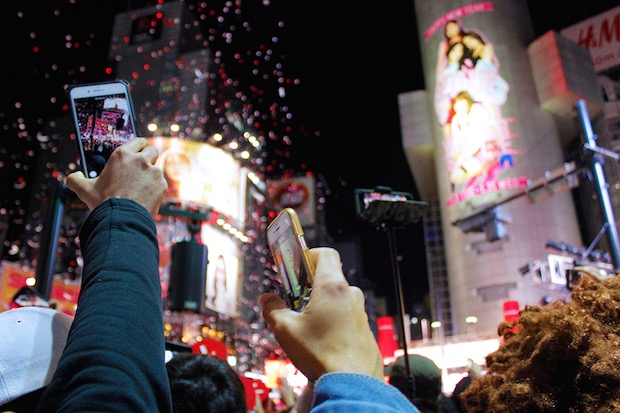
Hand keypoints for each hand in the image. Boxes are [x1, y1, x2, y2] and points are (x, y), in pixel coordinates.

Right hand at [66, 138, 166, 215]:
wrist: (123, 218)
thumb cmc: (104, 202)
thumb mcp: (84, 190)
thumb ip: (75, 179)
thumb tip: (73, 177)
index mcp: (122, 155)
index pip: (138, 141)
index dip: (139, 146)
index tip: (138, 153)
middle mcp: (140, 160)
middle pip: (152, 150)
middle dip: (149, 157)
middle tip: (142, 167)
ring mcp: (154, 172)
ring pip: (157, 167)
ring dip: (151, 174)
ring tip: (141, 186)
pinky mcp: (162, 184)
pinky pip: (161, 182)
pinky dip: (156, 188)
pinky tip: (146, 195)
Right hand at [260, 247, 383, 381]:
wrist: (352, 384)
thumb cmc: (321, 354)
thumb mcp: (286, 330)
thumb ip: (273, 309)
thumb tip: (267, 300)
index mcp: (332, 287)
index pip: (326, 254)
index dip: (308, 255)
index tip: (295, 268)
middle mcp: (350, 296)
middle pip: (330, 277)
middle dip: (311, 285)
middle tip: (295, 300)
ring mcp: (360, 314)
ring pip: (339, 299)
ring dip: (323, 305)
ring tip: (306, 324)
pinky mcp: (364, 332)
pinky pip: (347, 318)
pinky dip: (334, 322)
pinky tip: (321, 341)